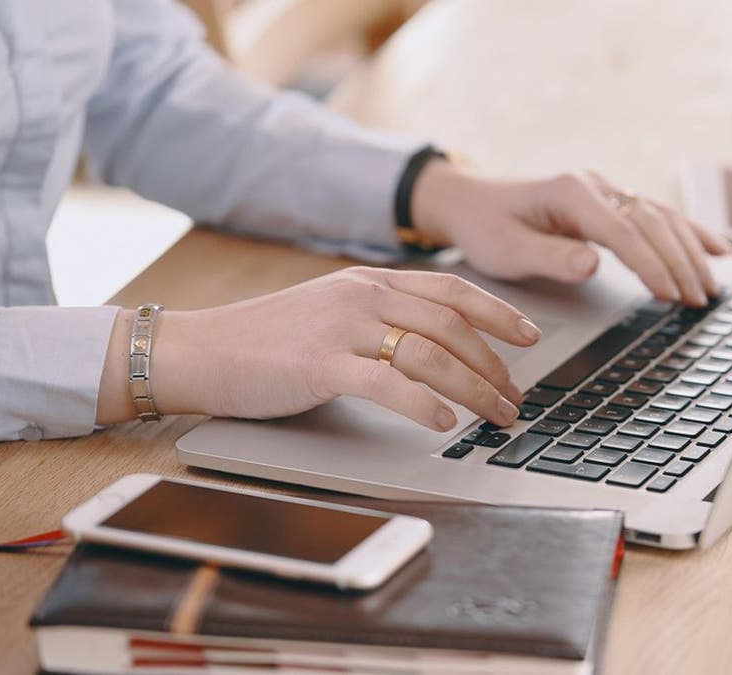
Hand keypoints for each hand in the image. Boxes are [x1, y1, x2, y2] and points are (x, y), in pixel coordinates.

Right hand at [95, 267, 540, 429]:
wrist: (201, 349)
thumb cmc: (266, 340)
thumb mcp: (330, 311)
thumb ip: (378, 317)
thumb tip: (433, 345)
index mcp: (369, 281)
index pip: (451, 290)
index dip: (498, 312)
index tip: (530, 336)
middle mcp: (362, 295)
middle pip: (451, 325)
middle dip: (495, 364)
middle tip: (516, 396)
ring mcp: (342, 328)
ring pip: (430, 354)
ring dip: (474, 389)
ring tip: (496, 415)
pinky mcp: (321, 365)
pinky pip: (388, 383)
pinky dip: (424, 403)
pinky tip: (445, 421)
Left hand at [411, 162, 731, 305]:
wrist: (470, 201)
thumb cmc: (486, 227)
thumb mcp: (507, 251)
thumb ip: (550, 257)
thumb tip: (592, 263)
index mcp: (570, 193)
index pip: (623, 232)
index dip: (650, 264)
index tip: (670, 294)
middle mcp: (594, 186)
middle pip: (652, 223)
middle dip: (679, 262)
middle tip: (698, 300)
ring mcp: (605, 191)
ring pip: (661, 217)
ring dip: (690, 252)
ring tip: (710, 288)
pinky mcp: (610, 202)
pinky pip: (658, 216)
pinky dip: (689, 233)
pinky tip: (717, 250)